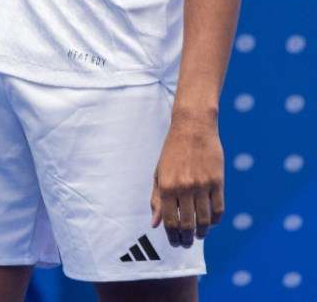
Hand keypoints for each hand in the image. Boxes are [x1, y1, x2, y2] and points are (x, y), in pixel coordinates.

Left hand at [150, 114, 223, 247]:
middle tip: (186, 244)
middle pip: (188, 224)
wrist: (193, 128)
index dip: (172, 235)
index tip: (175, 242)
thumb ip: (157, 199)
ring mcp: (203, 186)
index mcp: (167, 186)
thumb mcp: (159, 173)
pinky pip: (218, 209)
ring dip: (202, 232)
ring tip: (198, 236)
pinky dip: (215, 220)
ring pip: (205, 220)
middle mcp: (185, 188)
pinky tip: (210, 224)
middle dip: (186, 238)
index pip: (170, 220)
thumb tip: (155, 224)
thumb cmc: (172, 152)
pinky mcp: (218, 182)